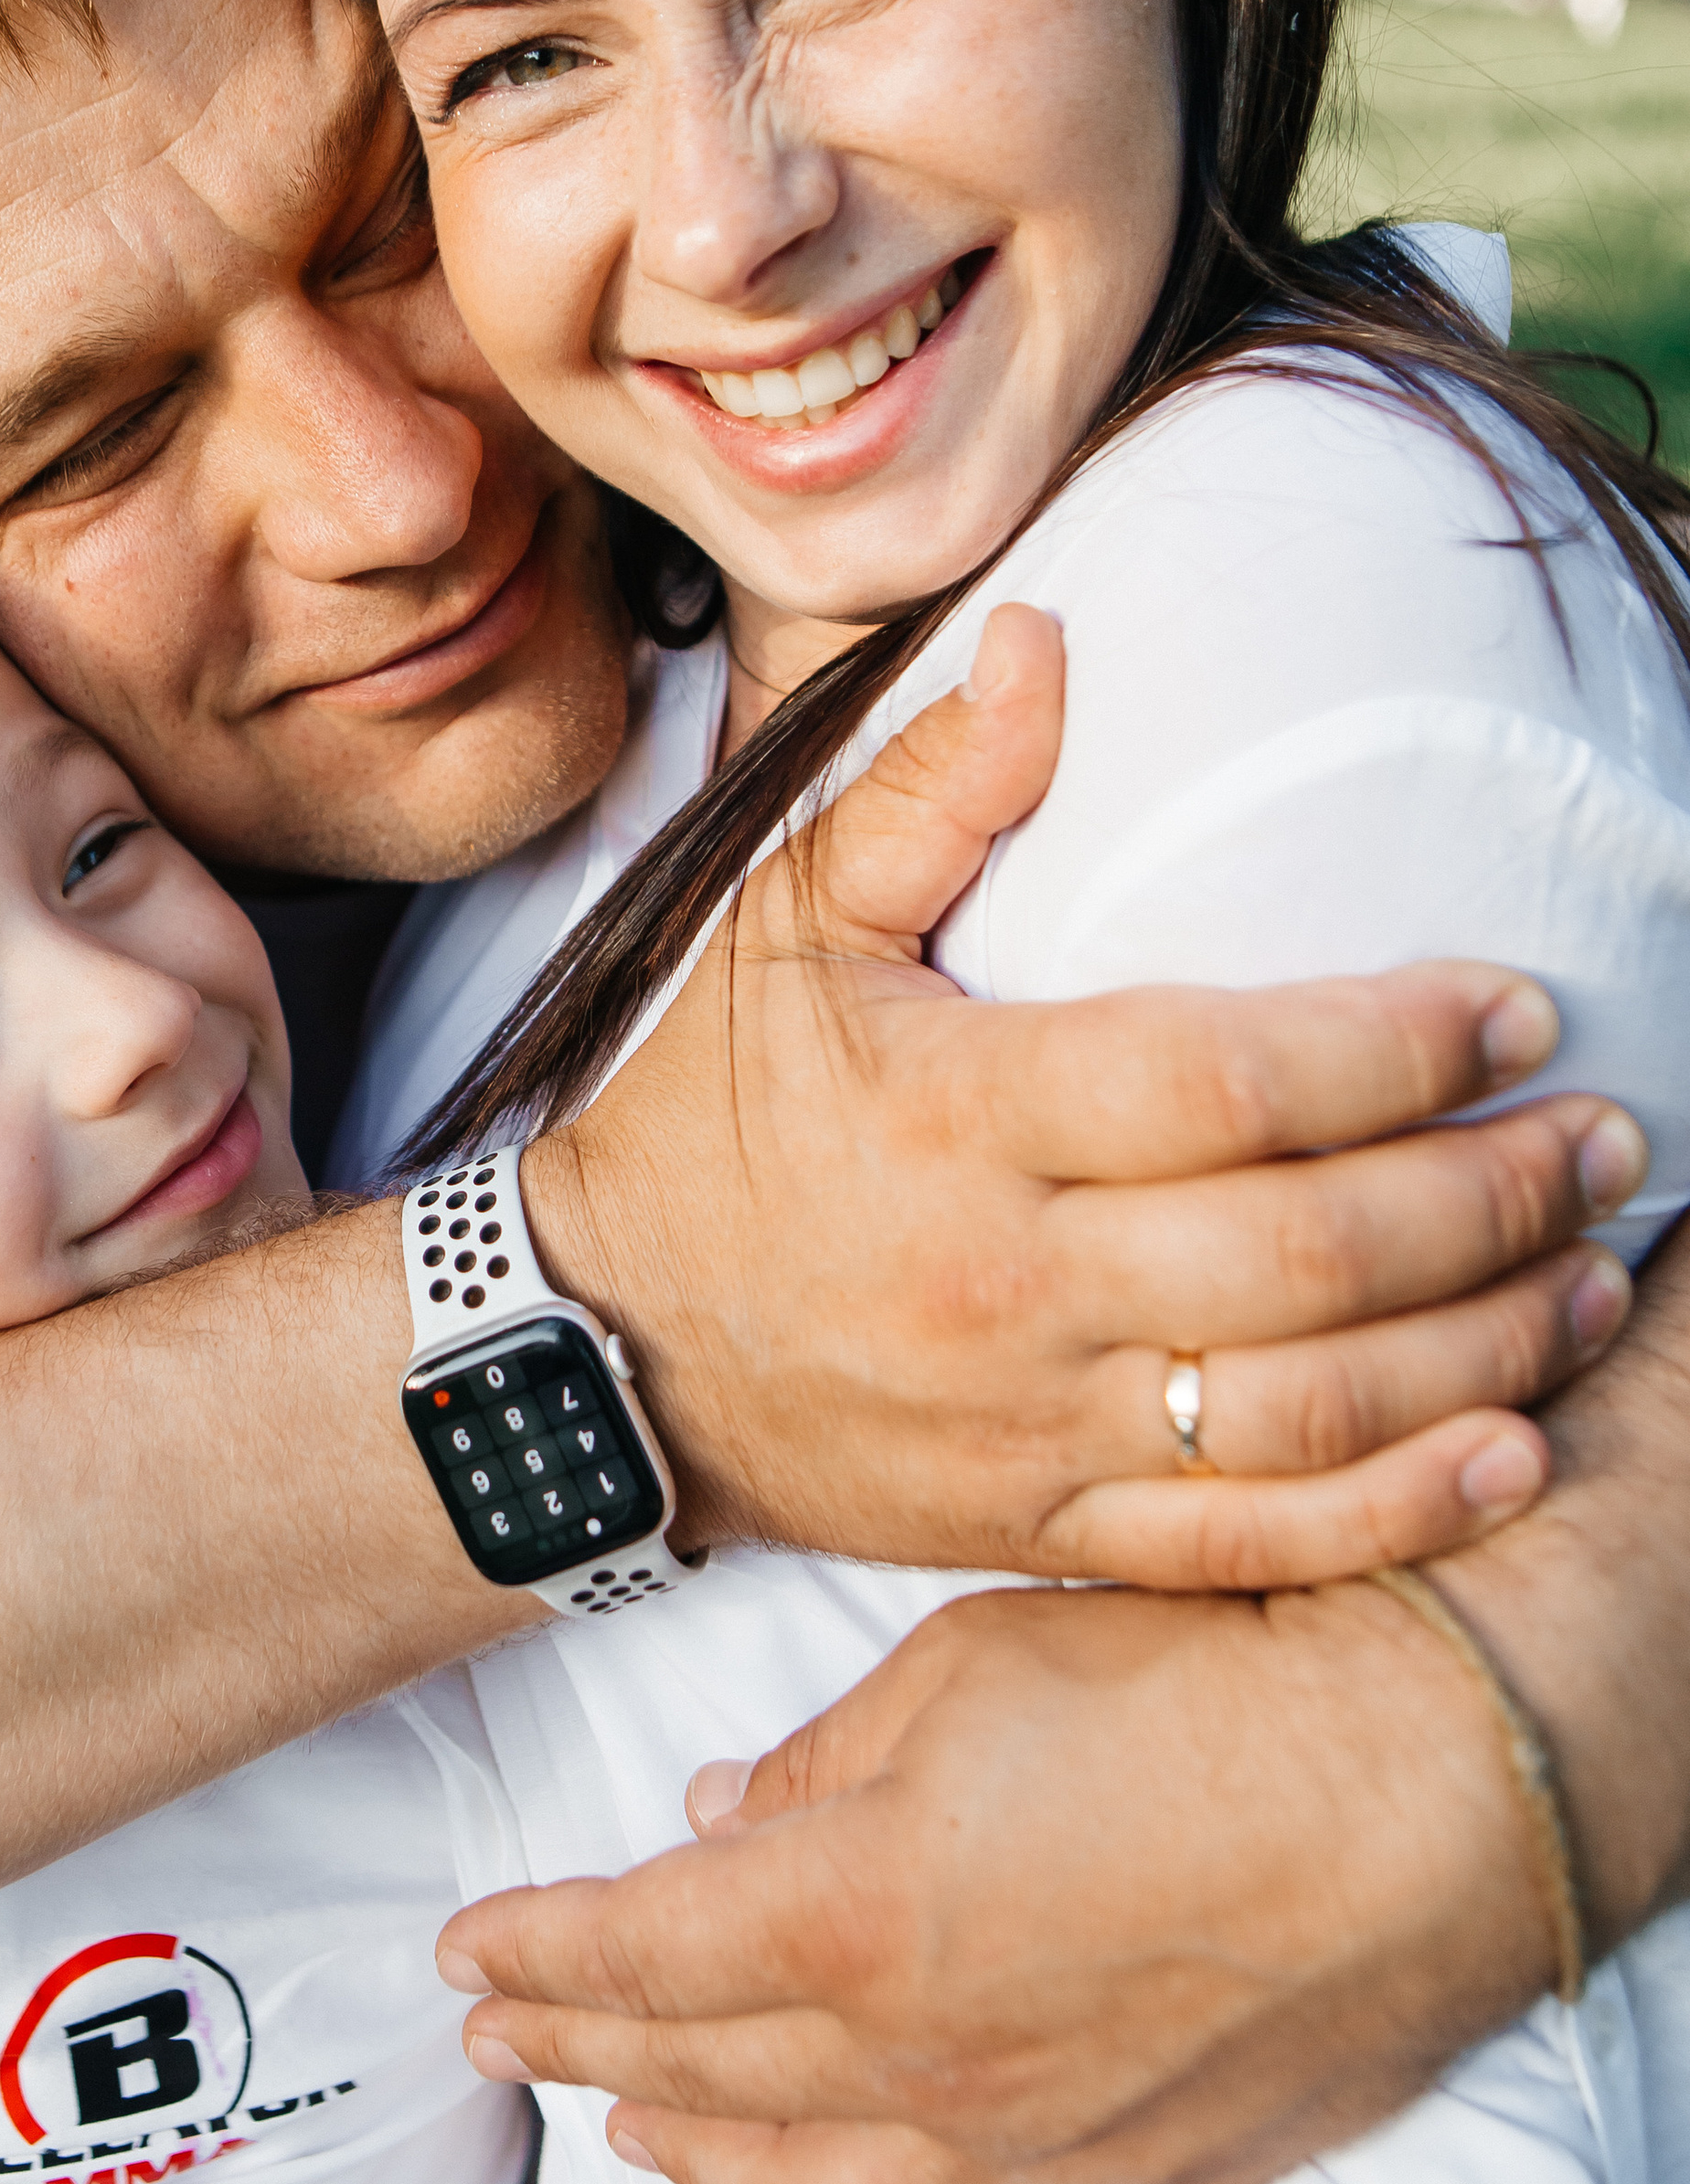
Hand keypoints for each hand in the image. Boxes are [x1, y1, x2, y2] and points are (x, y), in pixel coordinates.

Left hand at [437, 1569, 1553, 2183]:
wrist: (1427, 1784)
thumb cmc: (1203, 1687)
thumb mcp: (966, 1665)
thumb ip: (820, 1762)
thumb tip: (719, 1814)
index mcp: (848, 1915)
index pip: (633, 1952)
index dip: (534, 1953)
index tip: (467, 1952)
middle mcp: (916, 2060)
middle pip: (697, 2071)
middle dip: (576, 2047)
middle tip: (499, 2036)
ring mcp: (1025, 2143)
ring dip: (701, 2156)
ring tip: (633, 2127)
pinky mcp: (1132, 2179)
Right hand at [527, 609, 1639, 1588]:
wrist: (595, 1352)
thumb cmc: (702, 1123)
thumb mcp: (779, 931)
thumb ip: (924, 792)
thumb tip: (1047, 640)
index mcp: (960, 1117)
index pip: (1227, 1081)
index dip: (1397, 1043)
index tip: (1517, 1004)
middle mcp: (1013, 1284)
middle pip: (1310, 1254)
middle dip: (1493, 1195)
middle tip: (1604, 1137)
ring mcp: (1033, 1426)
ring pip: (1309, 1410)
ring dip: (1488, 1346)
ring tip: (1598, 1276)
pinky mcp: (1039, 1529)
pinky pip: (1245, 1543)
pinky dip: (1397, 1511)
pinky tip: (1512, 1450)